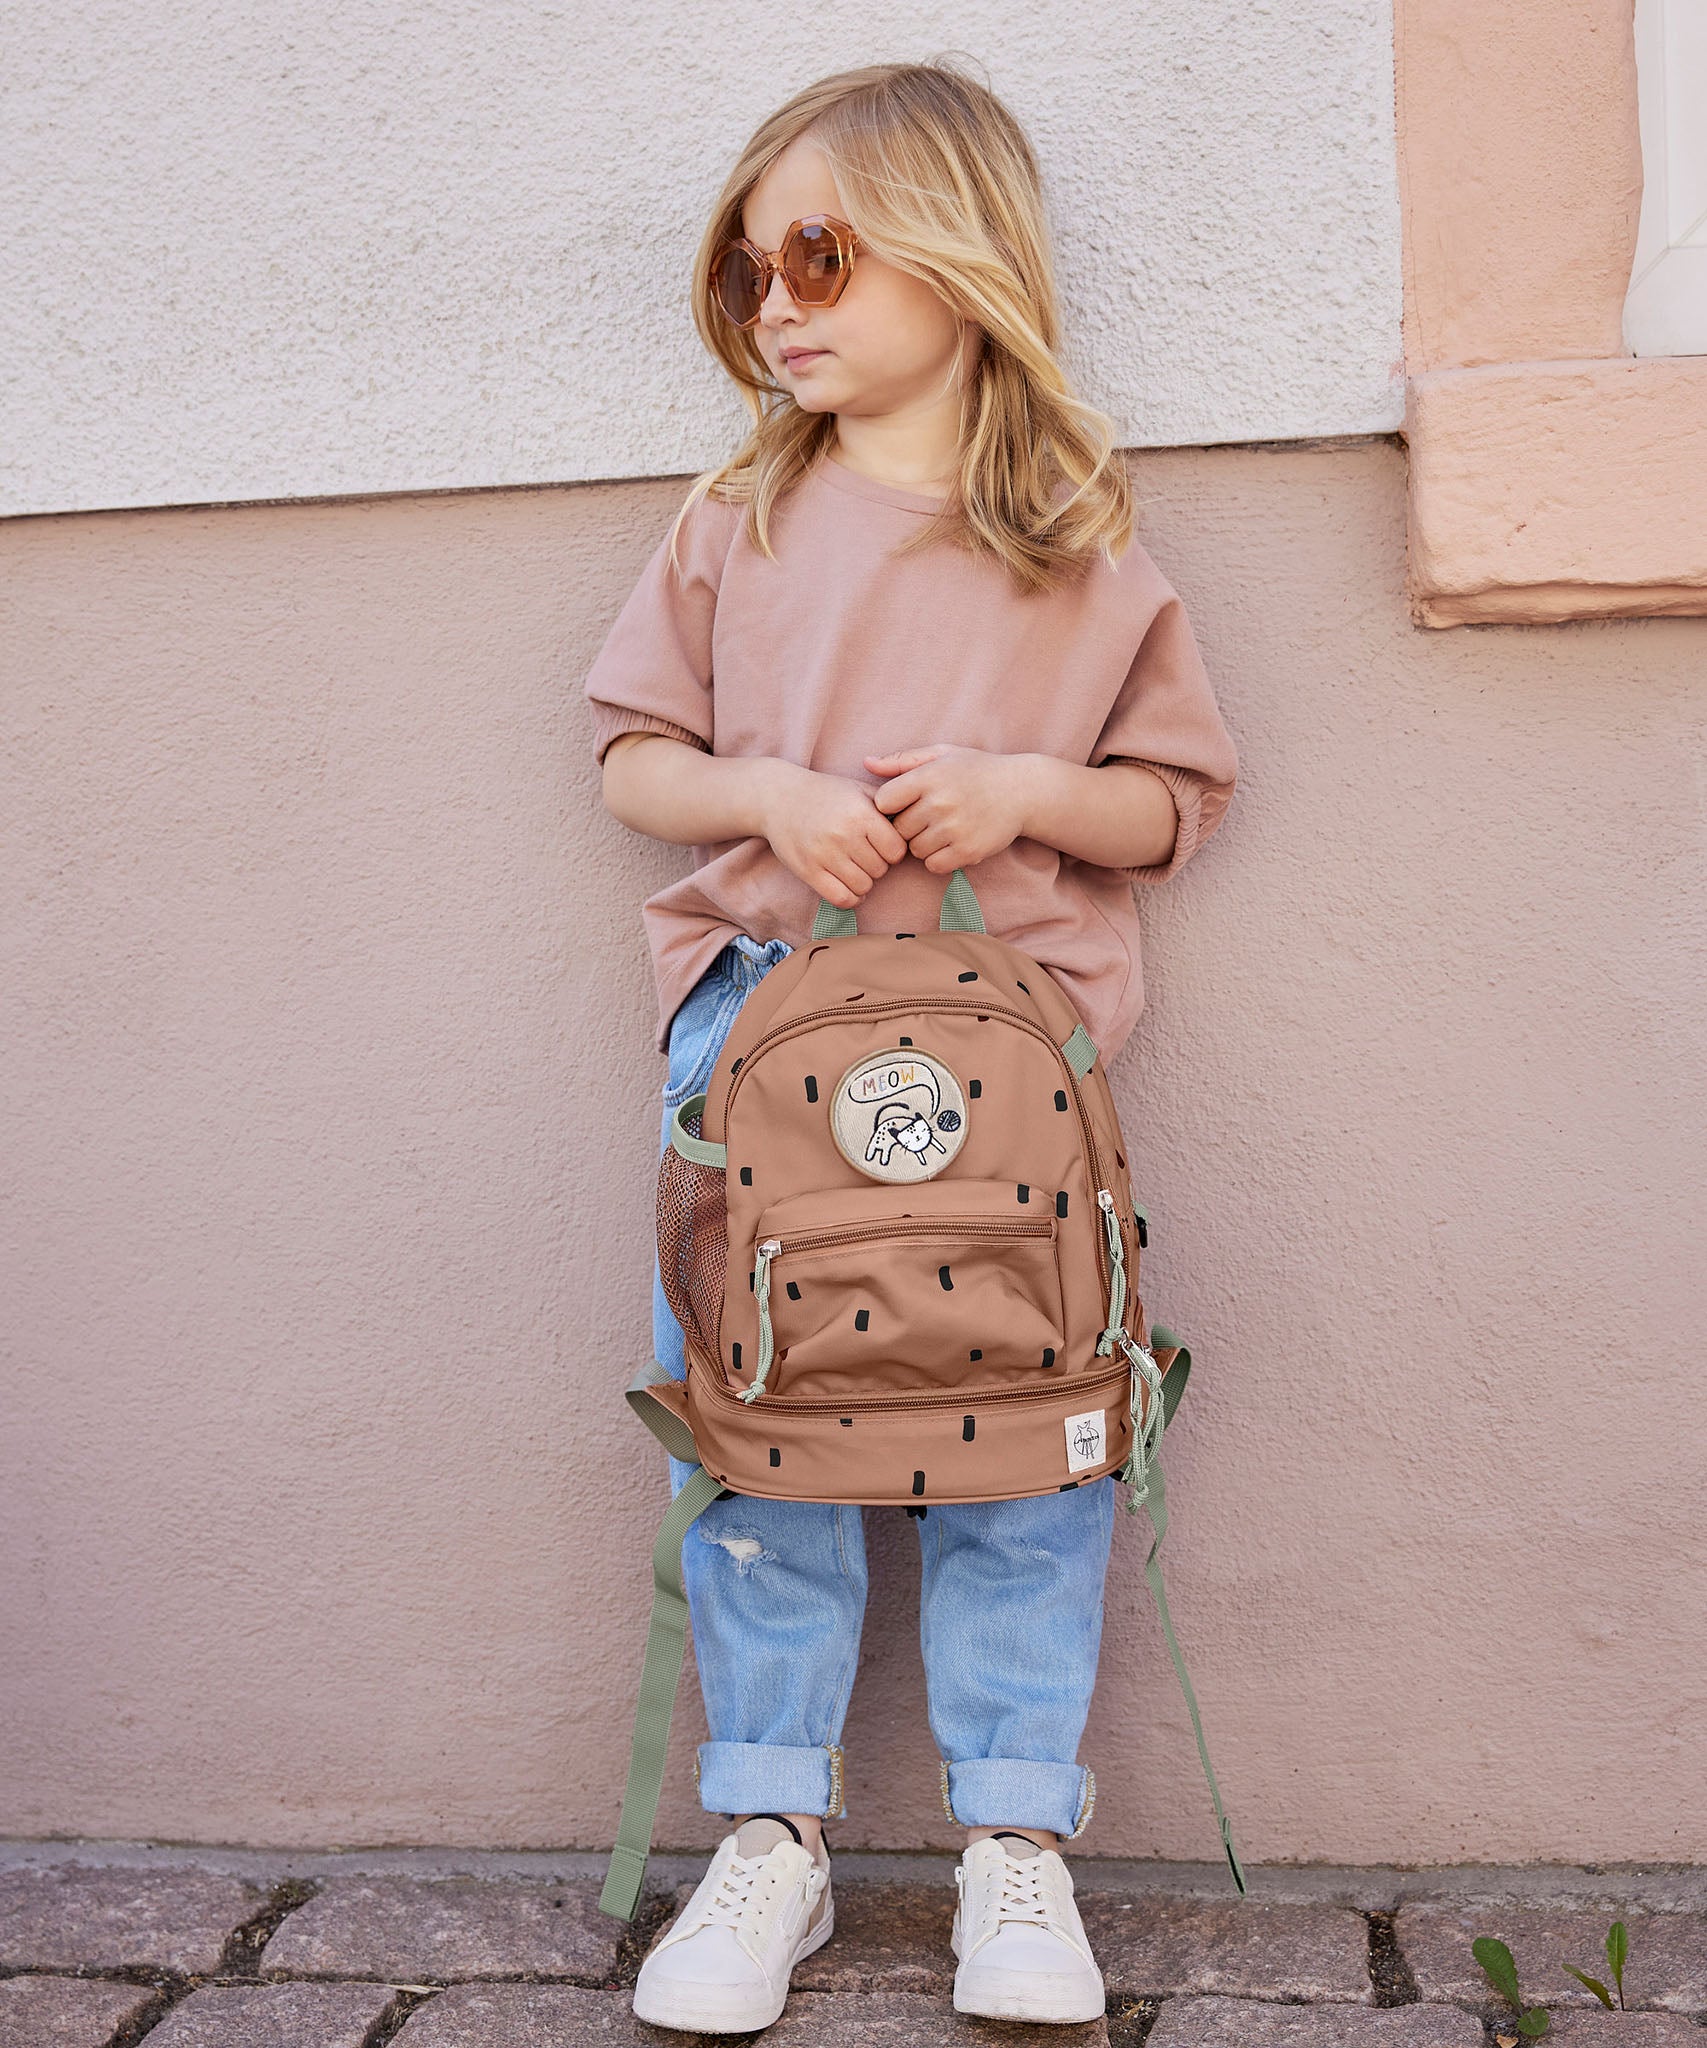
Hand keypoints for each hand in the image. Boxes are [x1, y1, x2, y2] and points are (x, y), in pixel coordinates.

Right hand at [761, 761, 909, 908]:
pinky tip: (848, 886)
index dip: (894, 850)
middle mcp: (844, 835)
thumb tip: (919, 824)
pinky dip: (850, 898)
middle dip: (877, 864)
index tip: (883, 844)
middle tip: (865, 854)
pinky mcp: (808, 871)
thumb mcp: (859, 789)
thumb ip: (889, 805)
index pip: (897, 850)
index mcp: (861, 814)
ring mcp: (824, 855)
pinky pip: (841, 898)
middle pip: (881, 870)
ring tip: (855, 867)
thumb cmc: (826, 793)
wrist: (778, 798)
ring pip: (863, 886)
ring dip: (863, 881)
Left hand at [863, 745, 1034, 872]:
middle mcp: (940, 803)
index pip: (883, 801)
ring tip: (941, 829)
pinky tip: (950, 843)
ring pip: (914, 850)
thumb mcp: (941, 755)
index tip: (904, 803)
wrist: (1022, 791)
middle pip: (898, 829)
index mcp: (929, 777)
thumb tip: (866, 763)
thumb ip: (901, 761)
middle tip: (926, 818)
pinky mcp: (968, 851)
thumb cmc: (976, 770)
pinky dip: (938, 859)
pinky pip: (933, 865)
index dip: (890, 805)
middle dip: (907, 826)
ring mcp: (954, 829)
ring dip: (923, 844)